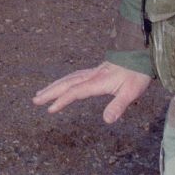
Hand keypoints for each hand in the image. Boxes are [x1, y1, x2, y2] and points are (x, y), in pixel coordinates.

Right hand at [32, 61, 152, 124]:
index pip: (76, 92)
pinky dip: (62, 82)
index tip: (50, 109)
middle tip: (35, 100)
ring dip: (53, 86)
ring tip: (40, 94)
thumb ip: (118, 106)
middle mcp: (91, 75)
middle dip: (50, 92)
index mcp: (98, 81)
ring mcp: (92, 72)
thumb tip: (106, 120)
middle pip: (66, 83)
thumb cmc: (137, 74)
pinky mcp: (94, 72)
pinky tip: (60, 86)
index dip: (62, 100)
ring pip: (68, 79)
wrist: (140, 54)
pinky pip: (73, 77)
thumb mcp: (132, 92)